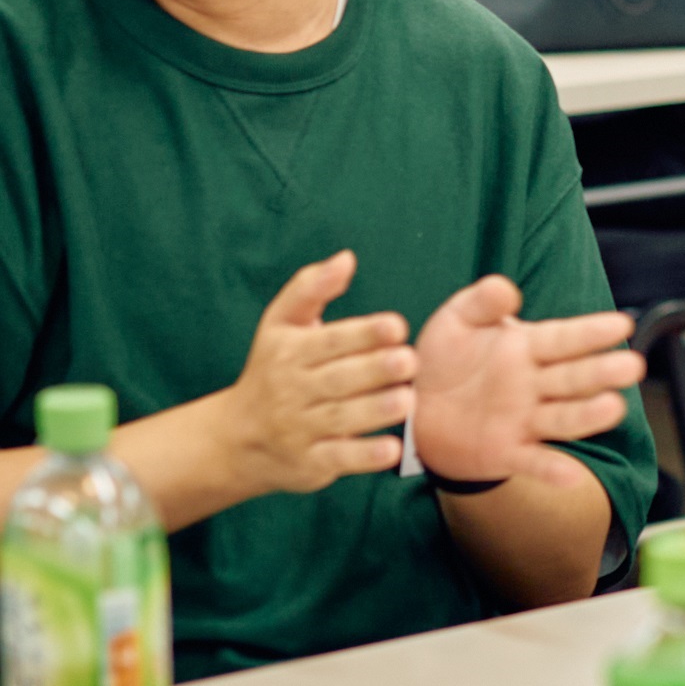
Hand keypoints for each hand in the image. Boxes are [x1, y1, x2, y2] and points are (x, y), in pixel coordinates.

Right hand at [220, 250, 416, 494]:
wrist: (235, 439)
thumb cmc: (273, 369)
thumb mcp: (281, 324)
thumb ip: (311, 287)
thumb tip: (346, 258)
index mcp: (291, 352)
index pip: (329, 341)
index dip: (363, 333)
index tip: (397, 326)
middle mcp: (293, 390)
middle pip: (338, 379)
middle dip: (375, 370)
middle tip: (410, 361)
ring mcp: (299, 429)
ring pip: (341, 419)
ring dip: (376, 411)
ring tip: (408, 400)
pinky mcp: (309, 464)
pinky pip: (338, 460)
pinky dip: (364, 457)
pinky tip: (392, 450)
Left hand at [411, 276, 646, 485]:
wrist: (417, 409)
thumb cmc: (445, 358)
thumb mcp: (457, 321)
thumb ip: (481, 303)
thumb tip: (505, 288)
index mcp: (528, 347)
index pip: (565, 338)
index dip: (592, 333)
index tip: (622, 324)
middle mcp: (534, 384)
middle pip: (574, 378)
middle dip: (602, 372)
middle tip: (633, 366)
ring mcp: (524, 420)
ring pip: (563, 418)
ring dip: (587, 415)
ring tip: (613, 409)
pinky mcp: (507, 453)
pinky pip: (533, 462)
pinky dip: (552, 470)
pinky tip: (570, 477)